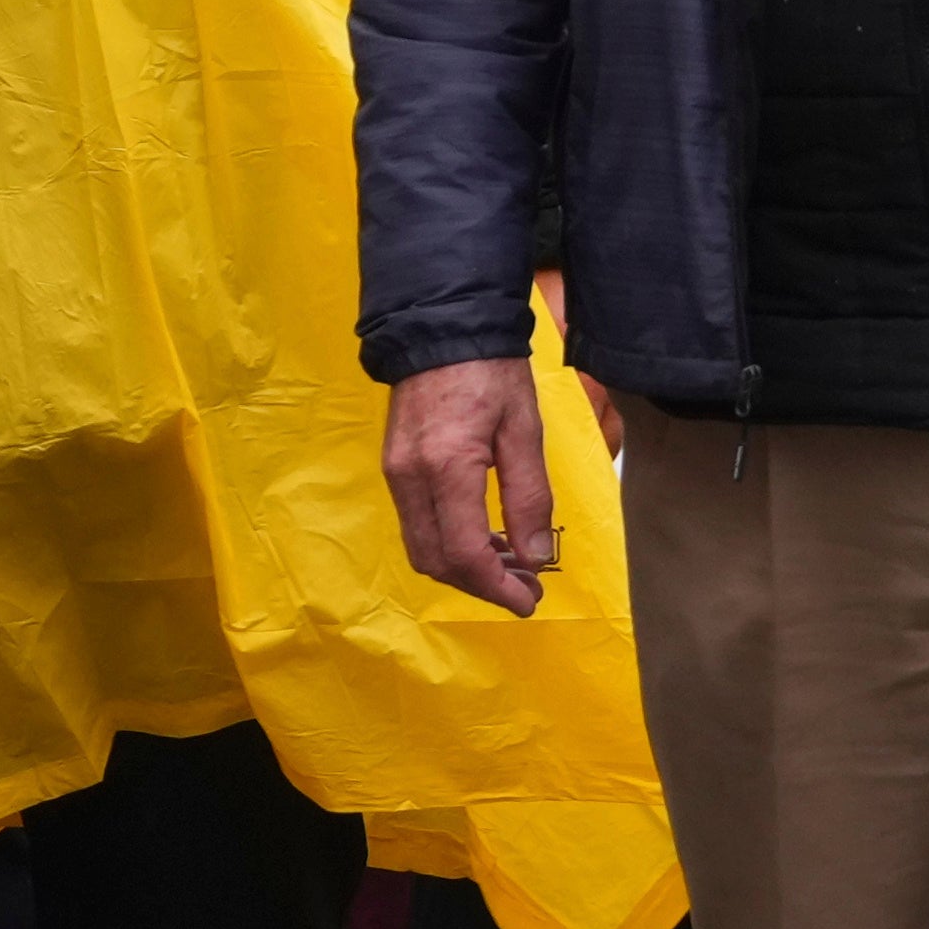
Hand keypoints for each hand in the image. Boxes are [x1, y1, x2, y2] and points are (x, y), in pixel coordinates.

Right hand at [380, 356, 557, 618]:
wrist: (440, 327)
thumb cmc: (490, 372)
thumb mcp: (524, 431)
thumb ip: (529, 497)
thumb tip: (536, 557)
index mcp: (447, 467)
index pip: (464, 554)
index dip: (497, 588)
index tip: (529, 602)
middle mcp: (409, 477)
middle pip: (435, 561)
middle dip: (480, 586)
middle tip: (525, 589)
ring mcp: (395, 472)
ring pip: (421, 547)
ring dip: (464, 568)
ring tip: (510, 564)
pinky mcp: (393, 466)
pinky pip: (416, 523)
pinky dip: (448, 542)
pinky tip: (484, 535)